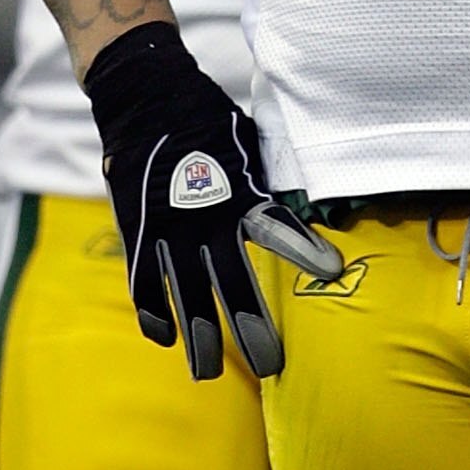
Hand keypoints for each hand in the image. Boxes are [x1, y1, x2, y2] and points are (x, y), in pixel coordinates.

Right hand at [84, 23, 339, 380]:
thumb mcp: (247, 145)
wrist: (141, 96)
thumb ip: (267, 183)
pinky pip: (144, 282)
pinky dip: (153, 311)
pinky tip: (165, 339)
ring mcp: (167, 228)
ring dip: (199, 337)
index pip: (277, 228)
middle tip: (272, 365)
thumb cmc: (206, 119)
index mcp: (238, 194)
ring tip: (209, 373)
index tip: (332, 271)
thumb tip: (304, 205)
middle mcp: (204, 217)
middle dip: (251, 328)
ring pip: (186, 295)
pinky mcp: (136, 230)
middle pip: (231, 283)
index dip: (304, 250)